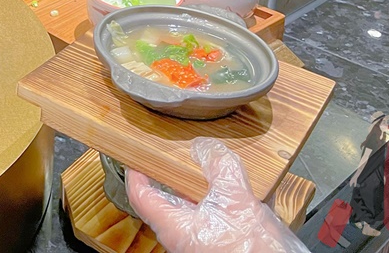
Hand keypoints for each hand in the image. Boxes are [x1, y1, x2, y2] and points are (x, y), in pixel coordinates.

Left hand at [126, 138, 309, 252]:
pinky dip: (225, 202)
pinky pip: (217, 219)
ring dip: (204, 188)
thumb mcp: (236, 200)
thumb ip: (220, 168)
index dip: (136, 173)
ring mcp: (202, 243)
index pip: (141, 196)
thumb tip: (206, 147)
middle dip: (175, 176)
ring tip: (215, 167)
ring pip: (196, 209)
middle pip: (169, 201)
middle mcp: (183, 238)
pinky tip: (243, 191)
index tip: (136, 156)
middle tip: (178, 155)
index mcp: (174, 227)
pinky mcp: (222, 246)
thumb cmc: (252, 252)